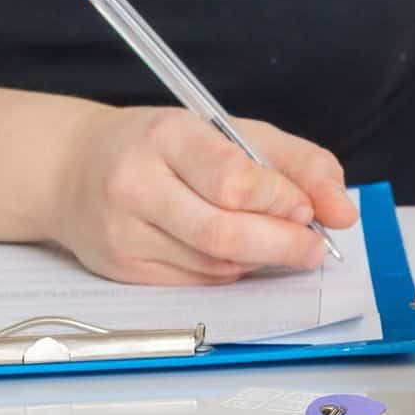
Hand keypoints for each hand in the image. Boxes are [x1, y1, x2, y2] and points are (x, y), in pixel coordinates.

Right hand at [56, 107, 356, 283]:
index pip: (233, 181)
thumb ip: (297, 163)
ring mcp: (123, 233)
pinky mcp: (122, 270)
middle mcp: (135, 185)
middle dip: (283, 245)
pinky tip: (235, 251)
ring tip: (274, 240)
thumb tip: (343, 210)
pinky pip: (197, 282)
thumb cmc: (164, 145)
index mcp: (165, 136)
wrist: (71, 168)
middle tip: (314, 246)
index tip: (309, 208)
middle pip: (224, 234)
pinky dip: (230, 271)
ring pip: (215, 265)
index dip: (281, 201)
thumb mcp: (232, 132)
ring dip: (260, 259)